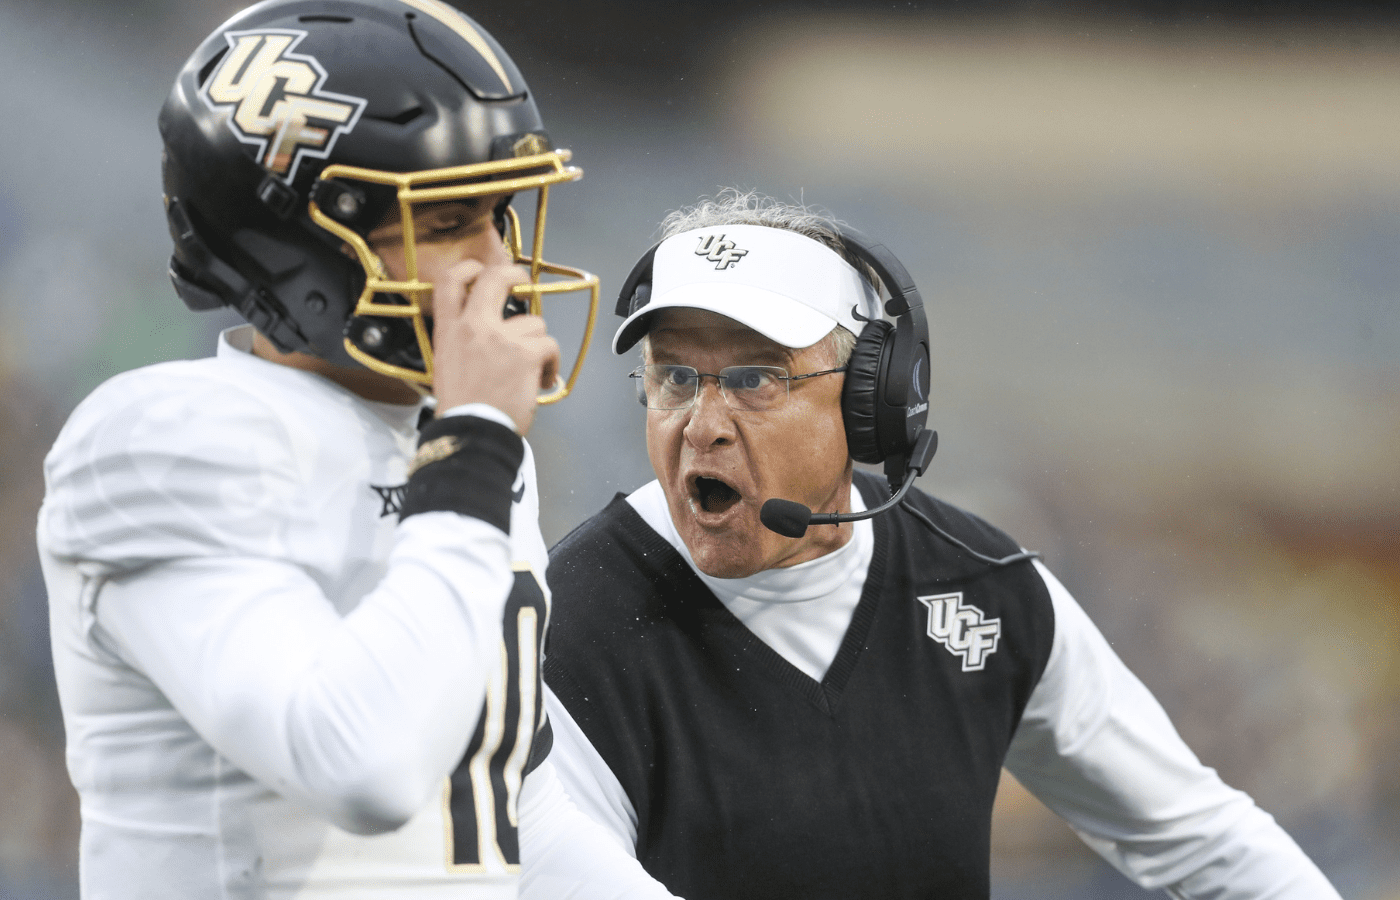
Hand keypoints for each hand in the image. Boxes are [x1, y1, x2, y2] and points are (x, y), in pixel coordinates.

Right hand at [430, 259, 560, 434]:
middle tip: (521, 281)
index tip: (478, 270)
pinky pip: (550, 346)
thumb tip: (480, 334)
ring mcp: (502, 338)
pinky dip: (551, 364)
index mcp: (449, 330)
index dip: (466, 268)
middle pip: (495, 279)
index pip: (448, 282)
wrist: (472, 431)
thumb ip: (461, 341)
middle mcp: (474, 326)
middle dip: (513, 273)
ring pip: (534, 322)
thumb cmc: (461, 407)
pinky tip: (543, 380)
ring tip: (531, 369)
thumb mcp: (446, 364)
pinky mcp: (526, 353)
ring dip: (537, 343)